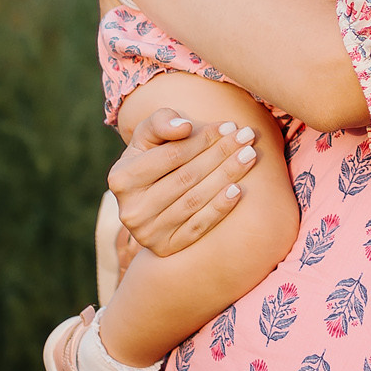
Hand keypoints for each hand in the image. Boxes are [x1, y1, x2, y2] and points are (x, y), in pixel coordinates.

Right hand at [108, 107, 259, 258]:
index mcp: (121, 178)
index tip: (229, 126)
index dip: (203, 139)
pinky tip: (238, 190)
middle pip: (186, 177)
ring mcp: (147, 233)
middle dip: (220, 154)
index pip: (171, 155)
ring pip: (195, 200)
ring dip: (227, 176)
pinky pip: (198, 226)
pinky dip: (219, 208)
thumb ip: (161, 122)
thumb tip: (185, 127)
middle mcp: (131, 209)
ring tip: (249, 156)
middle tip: (247, 138)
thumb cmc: (151, 160)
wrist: (146, 202)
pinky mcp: (164, 248)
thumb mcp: (148, 137)